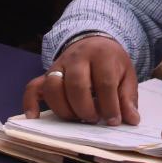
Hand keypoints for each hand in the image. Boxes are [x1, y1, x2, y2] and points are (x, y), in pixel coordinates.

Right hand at [21, 35, 139, 125]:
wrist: (93, 42)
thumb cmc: (111, 62)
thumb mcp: (126, 74)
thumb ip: (127, 96)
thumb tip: (131, 120)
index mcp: (101, 55)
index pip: (103, 82)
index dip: (109, 105)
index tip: (114, 121)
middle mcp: (76, 57)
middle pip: (75, 85)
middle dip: (85, 108)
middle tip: (94, 119)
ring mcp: (58, 65)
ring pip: (52, 87)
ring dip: (64, 109)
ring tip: (77, 119)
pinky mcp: (46, 74)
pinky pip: (32, 87)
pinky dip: (30, 103)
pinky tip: (35, 118)